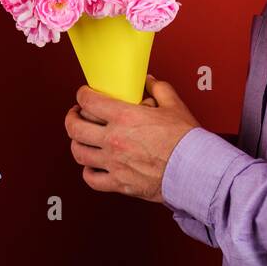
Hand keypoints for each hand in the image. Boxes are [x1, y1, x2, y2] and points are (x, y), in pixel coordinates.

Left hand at [65, 74, 198, 202]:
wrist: (195, 171)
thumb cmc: (186, 140)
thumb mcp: (174, 105)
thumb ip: (158, 89)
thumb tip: (148, 82)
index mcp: (124, 117)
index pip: (89, 101)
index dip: (82, 95)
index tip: (84, 95)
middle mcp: (113, 140)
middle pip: (75, 128)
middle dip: (71, 118)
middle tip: (76, 114)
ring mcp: (114, 163)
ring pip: (79, 153)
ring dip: (77, 143)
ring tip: (82, 139)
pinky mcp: (119, 183)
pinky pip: (91, 179)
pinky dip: (88, 171)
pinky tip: (93, 165)